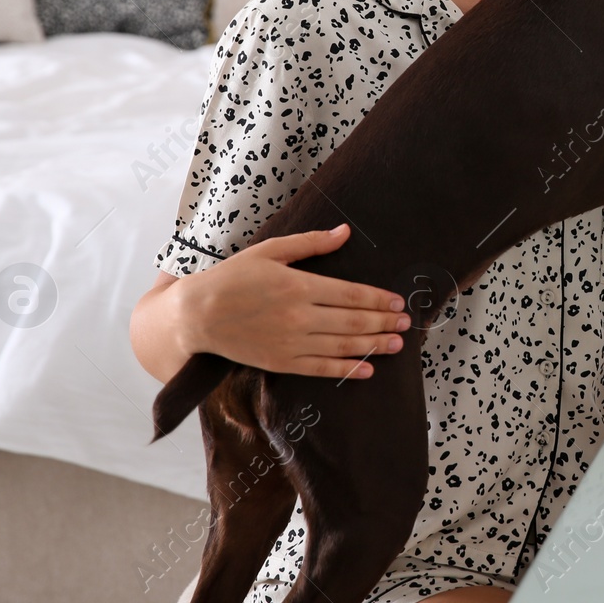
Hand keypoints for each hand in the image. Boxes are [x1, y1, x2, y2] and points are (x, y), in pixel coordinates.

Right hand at [178, 224, 410, 379]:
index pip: (351, 294)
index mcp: (299, 286)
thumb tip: (345, 232)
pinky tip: (367, 370)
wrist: (196, 315)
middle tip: (406, 324)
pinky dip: (346, 370)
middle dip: (383, 323)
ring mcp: (290, 342)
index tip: (398, 302)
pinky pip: (321, 368)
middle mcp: (299, 316)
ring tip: (396, 344)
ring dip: (373, 346)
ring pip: (342, 346)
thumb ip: (310, 243)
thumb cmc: (232, 278)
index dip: (378, 299)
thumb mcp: (270, 250)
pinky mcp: (281, 362)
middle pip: (352, 321)